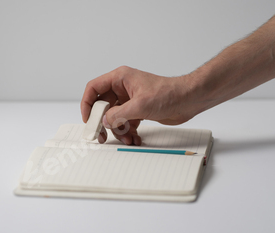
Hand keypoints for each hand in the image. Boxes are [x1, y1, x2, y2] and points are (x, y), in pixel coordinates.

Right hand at [81, 66, 196, 144]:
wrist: (189, 100)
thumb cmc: (169, 94)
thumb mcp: (140, 105)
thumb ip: (119, 115)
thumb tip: (104, 122)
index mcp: (120, 78)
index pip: (94, 88)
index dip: (87, 103)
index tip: (88, 119)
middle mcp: (122, 88)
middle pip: (103, 106)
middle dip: (103, 123)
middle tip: (101, 136)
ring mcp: (130, 100)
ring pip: (114, 118)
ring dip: (118, 131)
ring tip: (128, 139)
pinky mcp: (137, 110)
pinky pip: (125, 123)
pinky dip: (128, 132)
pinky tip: (135, 138)